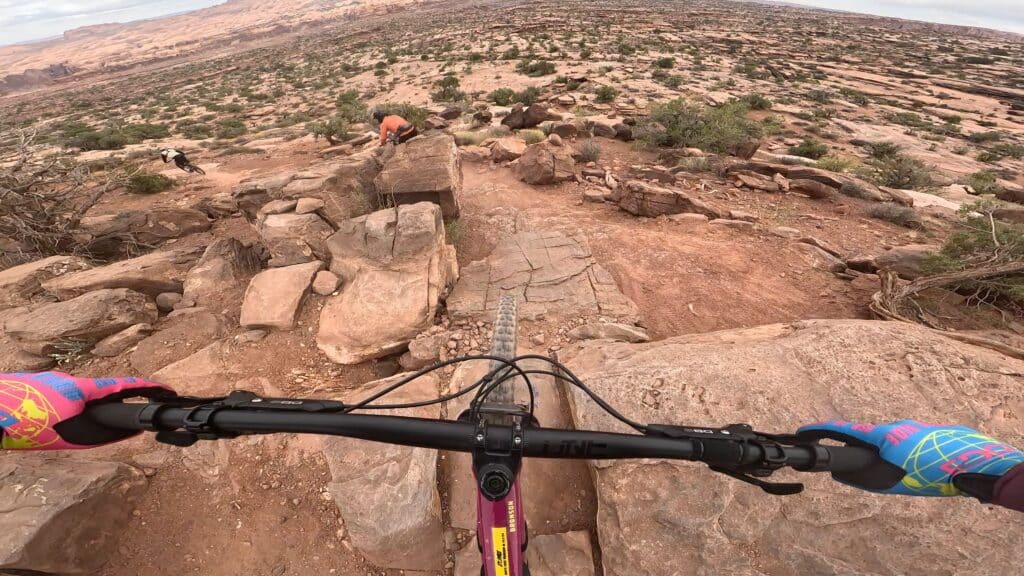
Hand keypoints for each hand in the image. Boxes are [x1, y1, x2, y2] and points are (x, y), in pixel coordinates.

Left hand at [0, 372, 172, 449]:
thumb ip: (102, 434)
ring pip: (74, 399)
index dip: (149, 388)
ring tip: (56, 432)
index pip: (125, 386)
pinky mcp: (33, 387)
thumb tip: (127, 431)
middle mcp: (68, 379)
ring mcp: (50, 381)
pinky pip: (55, 400)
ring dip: (73, 414)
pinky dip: (56, 413)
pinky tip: (41, 426)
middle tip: (100, 427)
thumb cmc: (28, 424)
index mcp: (83, 388)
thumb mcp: (71, 436)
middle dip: (106, 409)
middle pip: (99, 393)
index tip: (167, 391)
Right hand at [798, 419, 1023, 497]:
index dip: (821, 431)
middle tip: (875, 473)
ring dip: (895, 458)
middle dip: (866, 454)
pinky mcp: (931, 433)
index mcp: (882, 435)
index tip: (803, 431)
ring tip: (911, 477)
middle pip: (870, 438)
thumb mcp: (892, 482)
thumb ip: (864, 478)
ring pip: (893, 443)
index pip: (844, 430)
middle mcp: (896, 425)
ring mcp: (915, 427)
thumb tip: (843, 474)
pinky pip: (912, 444)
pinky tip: (925, 471)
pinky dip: (912, 457)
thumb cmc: (931, 474)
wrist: (975, 464)